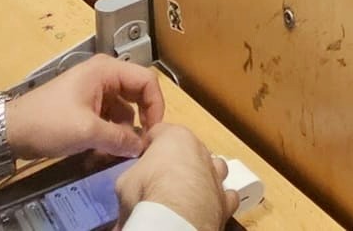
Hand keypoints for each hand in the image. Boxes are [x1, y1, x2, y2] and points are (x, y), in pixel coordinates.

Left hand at [2, 56, 163, 162]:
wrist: (12, 130)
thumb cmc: (48, 122)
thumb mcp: (87, 131)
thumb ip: (119, 138)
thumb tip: (141, 147)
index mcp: (106, 70)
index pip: (147, 80)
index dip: (156, 105)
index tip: (152, 133)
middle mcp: (104, 76)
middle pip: (137, 95)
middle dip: (139, 121)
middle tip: (139, 146)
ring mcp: (95, 91)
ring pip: (124, 111)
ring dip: (123, 132)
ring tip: (116, 153)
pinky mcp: (87, 107)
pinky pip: (110, 119)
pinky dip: (111, 134)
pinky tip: (103, 152)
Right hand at [116, 125, 239, 230]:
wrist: (175, 221)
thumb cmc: (148, 191)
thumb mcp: (126, 179)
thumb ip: (133, 174)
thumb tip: (131, 186)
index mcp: (175, 137)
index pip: (160, 131)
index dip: (148, 146)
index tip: (141, 160)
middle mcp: (201, 151)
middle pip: (189, 149)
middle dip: (177, 160)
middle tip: (161, 178)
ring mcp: (216, 175)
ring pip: (214, 168)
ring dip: (203, 176)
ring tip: (187, 191)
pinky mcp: (226, 201)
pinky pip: (226, 196)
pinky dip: (217, 199)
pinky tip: (206, 207)